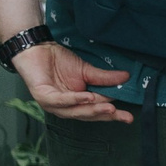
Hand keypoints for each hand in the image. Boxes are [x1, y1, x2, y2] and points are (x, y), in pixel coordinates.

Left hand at [12, 40, 130, 121]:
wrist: (36, 48)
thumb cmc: (59, 61)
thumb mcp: (87, 70)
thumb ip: (104, 77)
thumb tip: (127, 77)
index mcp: (76, 105)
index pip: (97, 111)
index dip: (113, 114)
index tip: (129, 115)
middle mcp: (65, 108)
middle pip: (88, 115)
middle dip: (107, 116)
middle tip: (124, 116)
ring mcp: (52, 105)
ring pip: (75, 111)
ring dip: (93, 110)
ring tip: (110, 108)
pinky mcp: (43, 97)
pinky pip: (61, 101)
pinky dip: (75, 99)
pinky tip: (88, 97)